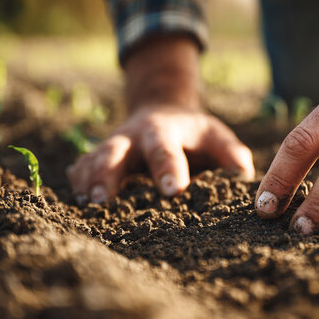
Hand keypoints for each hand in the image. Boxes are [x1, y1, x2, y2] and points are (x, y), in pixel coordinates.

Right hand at [67, 105, 253, 202]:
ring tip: (85, 205)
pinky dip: (77, 182)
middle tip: (104, 199)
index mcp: (163, 131)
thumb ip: (231, 155)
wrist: (161, 112)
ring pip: (93, 160)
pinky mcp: (99, 157)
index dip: (167, 169)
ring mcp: (112, 147)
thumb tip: (243, 176)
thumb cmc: (193, 133)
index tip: (172, 191)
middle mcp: (132, 137)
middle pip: (115, 151)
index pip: (164, 150)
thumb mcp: (215, 135)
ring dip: (88, 181)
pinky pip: (82, 167)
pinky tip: (75, 203)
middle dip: (108, 174)